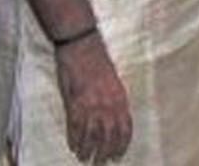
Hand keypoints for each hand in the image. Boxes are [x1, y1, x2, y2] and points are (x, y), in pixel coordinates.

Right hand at [57, 33, 131, 162]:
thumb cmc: (97, 59)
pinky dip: (74, 140)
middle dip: (105, 153)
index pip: (125, 128)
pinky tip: (73, 147)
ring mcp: (91, 104)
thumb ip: (115, 99)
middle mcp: (108, 104)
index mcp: (120, 98)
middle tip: (100, 163)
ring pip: (91, 136)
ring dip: (88, 150)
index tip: (118, 155)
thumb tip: (114, 117)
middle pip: (109, 136)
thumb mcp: (113, 79)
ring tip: (85, 159)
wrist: (82, 44)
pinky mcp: (74, 103)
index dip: (121, 145)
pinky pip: (75, 128)